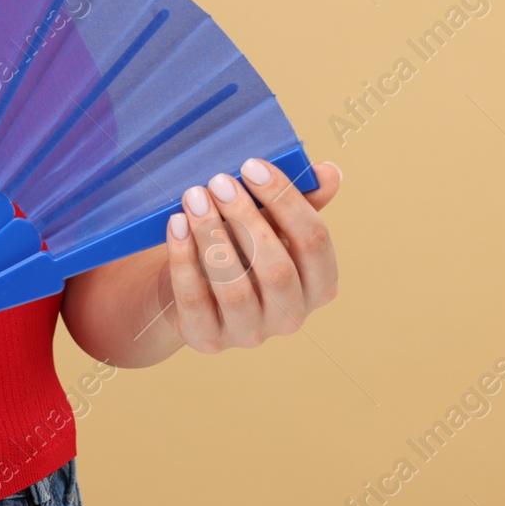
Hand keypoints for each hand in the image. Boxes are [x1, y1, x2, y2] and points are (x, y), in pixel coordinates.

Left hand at [160, 158, 340, 352]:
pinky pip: (196, 300)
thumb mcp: (271, 223)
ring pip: (235, 290)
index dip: (287, 200)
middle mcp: (290, 317)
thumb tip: (328, 172)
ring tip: (194, 198)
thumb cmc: (241, 248)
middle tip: (219, 182)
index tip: (253, 166)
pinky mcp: (208, 339)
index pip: (315, 242)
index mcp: (318, 285)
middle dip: (247, 219)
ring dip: (212, 236)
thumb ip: (300, 200)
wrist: (191, 285)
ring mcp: (249, 334)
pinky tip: (176, 224)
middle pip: (277, 269)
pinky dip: (184, 258)